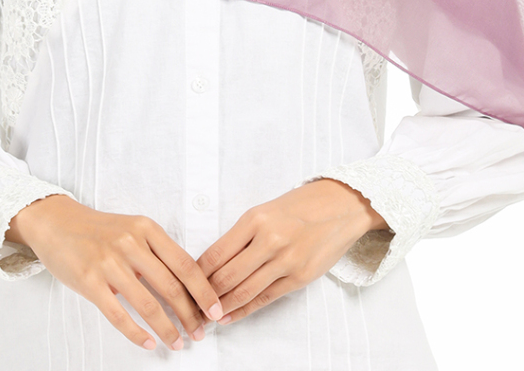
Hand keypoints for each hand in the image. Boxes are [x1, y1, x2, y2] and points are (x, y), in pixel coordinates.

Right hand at [7, 195, 223, 350]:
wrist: (57, 223)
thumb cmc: (99, 230)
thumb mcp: (132, 229)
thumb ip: (156, 252)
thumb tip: (188, 285)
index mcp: (146, 229)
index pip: (185, 264)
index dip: (204, 291)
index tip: (216, 310)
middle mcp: (131, 243)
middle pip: (171, 287)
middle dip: (190, 315)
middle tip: (200, 333)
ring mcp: (109, 262)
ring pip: (148, 304)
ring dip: (167, 329)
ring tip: (177, 343)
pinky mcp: (90, 281)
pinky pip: (118, 314)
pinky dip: (136, 333)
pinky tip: (148, 343)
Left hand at [195, 178, 386, 325]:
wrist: (340, 206)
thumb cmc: (298, 206)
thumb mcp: (264, 211)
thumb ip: (241, 235)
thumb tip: (212, 263)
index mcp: (254, 219)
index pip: (216, 253)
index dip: (197, 273)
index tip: (184, 283)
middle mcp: (269, 240)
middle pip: (226, 276)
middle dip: (204, 295)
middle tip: (189, 306)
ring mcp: (286, 261)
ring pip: (244, 291)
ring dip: (221, 307)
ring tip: (205, 316)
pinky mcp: (300, 277)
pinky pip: (265, 299)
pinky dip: (244, 311)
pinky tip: (230, 317)